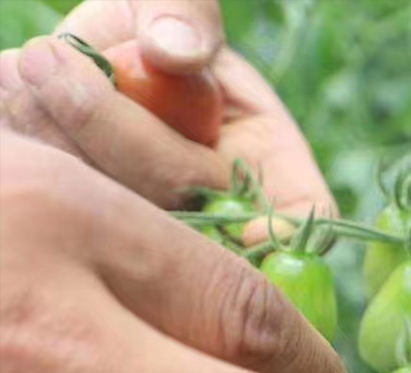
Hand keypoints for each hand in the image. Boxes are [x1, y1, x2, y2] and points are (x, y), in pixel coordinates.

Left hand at [0, 0, 333, 241]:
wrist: (95, 58)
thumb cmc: (156, 28)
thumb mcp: (179, 3)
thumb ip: (185, 16)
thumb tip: (175, 53)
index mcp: (272, 167)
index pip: (303, 217)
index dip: (280, 232)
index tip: (247, 225)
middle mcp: (221, 212)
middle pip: (181, 204)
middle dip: (110, 128)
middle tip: (48, 56)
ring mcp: (161, 231)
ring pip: (112, 206)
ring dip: (57, 126)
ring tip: (38, 60)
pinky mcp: (98, 228)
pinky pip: (61, 197)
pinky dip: (32, 135)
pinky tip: (26, 88)